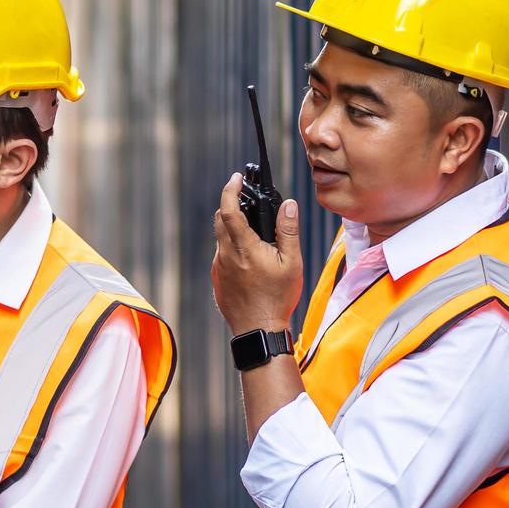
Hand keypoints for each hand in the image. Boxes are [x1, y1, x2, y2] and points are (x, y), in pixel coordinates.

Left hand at [212, 173, 303, 334]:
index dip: (230, 189)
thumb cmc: (277, 298)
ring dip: (233, 228)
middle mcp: (226, 254)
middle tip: (249, 202)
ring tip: (255, 234)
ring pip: (220, 237)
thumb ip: (288, 230)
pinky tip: (251, 259)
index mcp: (243, 247)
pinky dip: (232, 247)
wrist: (258, 330)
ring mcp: (219, 267)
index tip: (237, 178)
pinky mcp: (217, 278)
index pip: (229, 209)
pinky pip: (222, 254)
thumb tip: (287, 204)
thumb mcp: (291, 263)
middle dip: (231, 204)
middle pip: (220, 218)